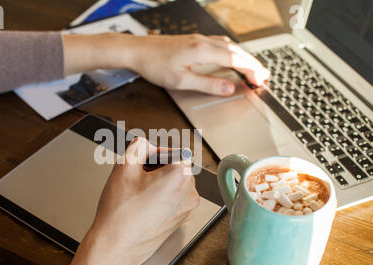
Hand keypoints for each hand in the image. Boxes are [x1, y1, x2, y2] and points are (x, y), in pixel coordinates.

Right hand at [53, 137, 199, 264]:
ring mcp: (187, 208)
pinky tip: (143, 205)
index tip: (142, 162)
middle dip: (156, 168)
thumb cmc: (120, 213)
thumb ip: (138, 145)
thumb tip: (145, 144)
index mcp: (180, 175)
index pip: (172, 151)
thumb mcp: (124, 166)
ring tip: (138, 194)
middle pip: (175, 167)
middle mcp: (189, 192)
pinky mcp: (181, 219)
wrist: (116, 246)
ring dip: (159, 182)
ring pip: (174, 183)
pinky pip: (174, 199)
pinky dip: (161, 197)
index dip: (153, 154)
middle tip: (136, 178)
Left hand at [130, 34, 269, 95]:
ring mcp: (198, 39)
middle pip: (236, 51)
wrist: (137, 51)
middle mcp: (203, 42)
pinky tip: (230, 55)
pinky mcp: (193, 41)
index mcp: (202, 51)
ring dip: (242, 57)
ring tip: (252, 67)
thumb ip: (208, 84)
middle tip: (264, 75)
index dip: (250, 70)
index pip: (235, 60)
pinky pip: (219, 44)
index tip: (260, 80)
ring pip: (228, 46)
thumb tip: (229, 87)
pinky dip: (231, 51)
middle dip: (252, 63)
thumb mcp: (181, 81)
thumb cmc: (155, 66)